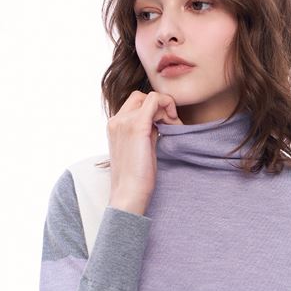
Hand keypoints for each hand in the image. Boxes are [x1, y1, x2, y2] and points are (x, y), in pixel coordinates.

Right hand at [107, 90, 182, 209]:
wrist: (129, 194)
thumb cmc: (136, 178)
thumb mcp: (139, 149)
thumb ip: (145, 133)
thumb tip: (158, 122)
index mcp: (115, 126)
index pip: (134, 103)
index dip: (153, 109)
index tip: (166, 125)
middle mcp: (116, 120)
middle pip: (141, 96)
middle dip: (160, 106)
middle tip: (172, 124)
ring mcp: (124, 122)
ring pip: (150, 97)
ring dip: (166, 109)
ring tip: (175, 127)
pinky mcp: (137, 126)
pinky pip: (155, 101)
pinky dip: (168, 107)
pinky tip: (175, 124)